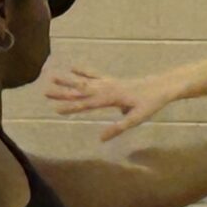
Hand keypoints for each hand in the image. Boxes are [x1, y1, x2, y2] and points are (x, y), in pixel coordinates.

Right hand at [46, 65, 167, 136]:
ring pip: (84, 81)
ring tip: (53, 76)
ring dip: (68, 80)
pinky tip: (73, 67)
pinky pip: (94, 75)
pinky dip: (83, 71)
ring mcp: (108, 82)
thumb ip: (118, 127)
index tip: (55, 110)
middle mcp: (106, 88)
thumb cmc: (150, 104)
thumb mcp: (137, 119)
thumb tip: (100, 138)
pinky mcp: (112, 80)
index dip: (71, 108)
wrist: (162, 86)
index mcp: (111, 98)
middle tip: (45, 91)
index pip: (86, 104)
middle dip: (63, 92)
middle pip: (80, 91)